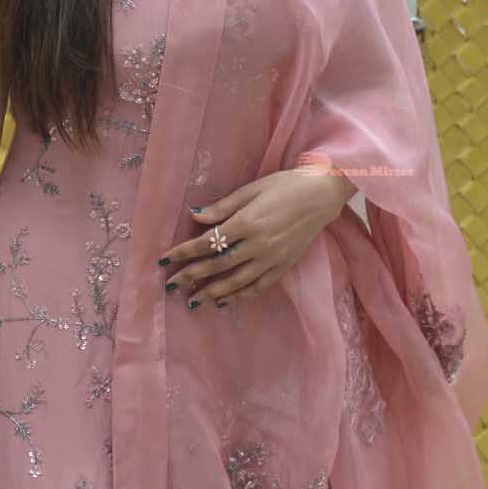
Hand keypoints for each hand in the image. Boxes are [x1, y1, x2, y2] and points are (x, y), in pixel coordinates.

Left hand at [162, 168, 353, 307]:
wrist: (321, 194)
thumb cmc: (285, 186)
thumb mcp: (252, 189)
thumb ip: (223, 207)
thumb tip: (195, 216)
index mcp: (247, 222)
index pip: (208, 242)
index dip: (184, 252)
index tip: (165, 260)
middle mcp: (258, 244)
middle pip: (217, 265)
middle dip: (192, 276)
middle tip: (171, 285)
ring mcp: (271, 258)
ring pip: (236, 281)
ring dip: (212, 292)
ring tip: (193, 301)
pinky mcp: (283, 266)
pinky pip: (258, 286)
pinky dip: (239, 297)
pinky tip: (224, 302)